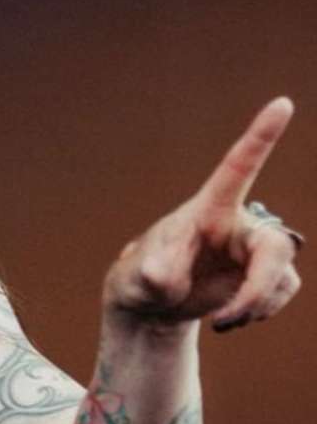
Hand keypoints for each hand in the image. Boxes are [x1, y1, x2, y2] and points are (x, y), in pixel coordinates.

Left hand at [103, 97, 303, 332]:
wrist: (151, 306)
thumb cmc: (141, 279)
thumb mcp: (140, 277)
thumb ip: (153, 273)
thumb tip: (161, 274)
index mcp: (208, 209)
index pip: (238, 167)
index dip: (261, 137)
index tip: (283, 103)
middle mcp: (237, 225)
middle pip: (275, 248)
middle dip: (260, 287)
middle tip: (231, 317)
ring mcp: (252, 250)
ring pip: (282, 274)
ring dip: (256, 305)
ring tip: (221, 320)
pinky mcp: (262, 275)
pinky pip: (281, 291)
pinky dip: (260, 311)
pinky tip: (233, 318)